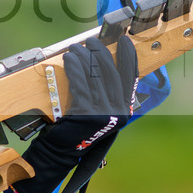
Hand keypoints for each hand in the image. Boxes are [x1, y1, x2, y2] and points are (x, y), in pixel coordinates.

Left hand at [10, 36, 137, 192]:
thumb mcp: (99, 111)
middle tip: (91, 41)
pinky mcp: (85, 113)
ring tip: (75, 48)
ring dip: (83, 57)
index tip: (123, 40)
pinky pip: (80, 83)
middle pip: (111, 72)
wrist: (61, 152)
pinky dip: (74, 68)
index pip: (131, 77)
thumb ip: (105, 92)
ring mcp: (102, 113)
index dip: (128, 56)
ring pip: (94, 75)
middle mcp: (116, 111)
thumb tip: (100, 60)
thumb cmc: (78, 128)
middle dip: (100, 52)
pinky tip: (69, 60)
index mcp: (124, 109)